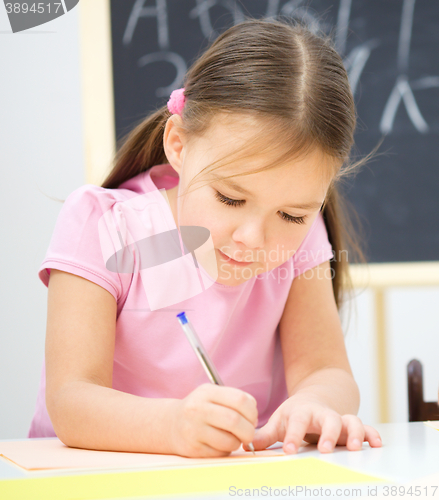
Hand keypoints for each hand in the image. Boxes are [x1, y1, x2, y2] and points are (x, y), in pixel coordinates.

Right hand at [171, 383, 257, 457]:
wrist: (171, 424)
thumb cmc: (199, 409)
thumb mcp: (212, 395)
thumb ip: (233, 400)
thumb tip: (253, 415)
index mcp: (206, 392)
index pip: (240, 399)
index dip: (252, 411)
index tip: (252, 417)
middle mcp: (198, 409)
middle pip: (235, 421)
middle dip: (249, 430)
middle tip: (249, 432)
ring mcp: (194, 429)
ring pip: (230, 441)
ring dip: (237, 442)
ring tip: (232, 437)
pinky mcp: (194, 448)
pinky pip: (221, 452)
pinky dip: (226, 449)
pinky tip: (219, 442)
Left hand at [243, 395, 381, 454]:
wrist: (315, 397)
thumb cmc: (295, 414)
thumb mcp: (279, 421)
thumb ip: (265, 435)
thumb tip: (245, 444)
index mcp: (302, 413)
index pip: (297, 423)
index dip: (293, 436)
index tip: (289, 451)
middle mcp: (322, 415)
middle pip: (327, 420)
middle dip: (326, 434)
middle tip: (324, 449)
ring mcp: (339, 419)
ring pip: (350, 421)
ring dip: (354, 433)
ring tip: (354, 447)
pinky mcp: (352, 426)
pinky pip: (365, 427)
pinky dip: (372, 434)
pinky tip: (377, 444)